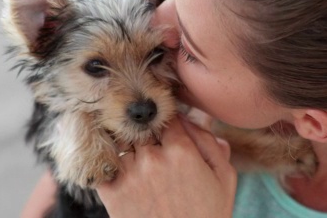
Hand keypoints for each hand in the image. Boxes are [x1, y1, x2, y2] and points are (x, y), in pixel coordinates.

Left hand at [96, 116, 236, 217]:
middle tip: (151, 143)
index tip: (168, 130)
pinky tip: (115, 168)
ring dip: (127, 146)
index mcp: (181, 151)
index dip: (168, 121)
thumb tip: (193, 120)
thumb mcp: (223, 178)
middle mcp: (153, 158)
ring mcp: (129, 174)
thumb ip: (210, 143)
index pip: (168, 118)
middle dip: (146, 133)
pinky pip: (102, 164)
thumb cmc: (207, 216)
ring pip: (121, 142)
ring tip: (135, 158)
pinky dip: (106, 161)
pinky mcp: (112, 192)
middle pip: (142, 128)